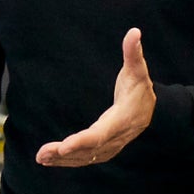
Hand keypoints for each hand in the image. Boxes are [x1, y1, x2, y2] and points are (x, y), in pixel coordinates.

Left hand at [37, 28, 156, 167]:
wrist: (152, 110)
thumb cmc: (140, 87)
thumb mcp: (137, 70)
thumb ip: (133, 53)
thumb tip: (134, 32)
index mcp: (122, 120)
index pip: (100, 134)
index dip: (82, 141)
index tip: (64, 146)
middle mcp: (116, 138)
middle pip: (88, 150)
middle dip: (64, 153)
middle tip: (42, 154)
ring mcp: (111, 147)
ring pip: (85, 158)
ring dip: (62, 160)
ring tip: (41, 157)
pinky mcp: (104, 150)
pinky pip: (85, 159)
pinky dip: (68, 161)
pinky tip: (51, 160)